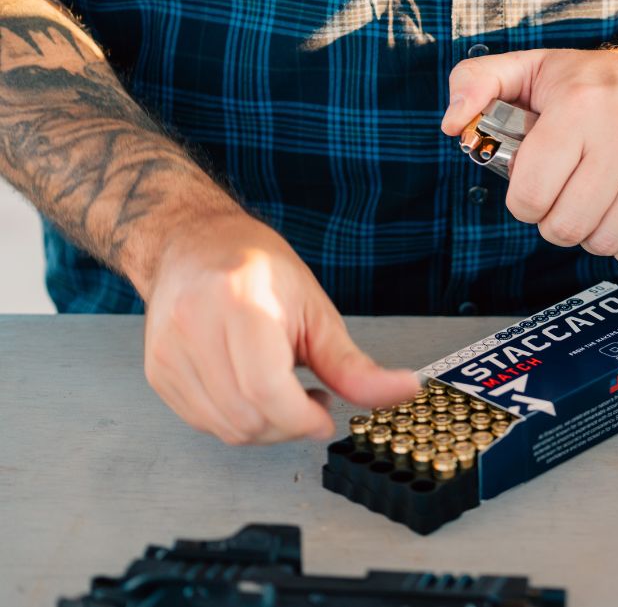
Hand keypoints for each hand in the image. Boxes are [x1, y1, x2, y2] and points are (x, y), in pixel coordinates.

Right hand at [142, 214, 419, 444]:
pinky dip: (237, 420)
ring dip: (265, 427)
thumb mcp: (316, 312)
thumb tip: (404, 390)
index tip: (325, 416)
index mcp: (238, 303)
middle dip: (289, 426)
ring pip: (224, 428)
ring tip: (284, 394)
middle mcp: (195, 327)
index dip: (301, 419)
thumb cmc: (256, 269)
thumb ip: (355, 366)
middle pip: (246, 417)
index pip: (265, 390)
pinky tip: (253, 394)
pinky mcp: (158, 372)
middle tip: (312, 402)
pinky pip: (204, 422)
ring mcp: (169, 352)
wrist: (194, 244)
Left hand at [441, 43, 617, 265]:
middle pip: (567, 227)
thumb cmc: (599, 83)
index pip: (531, 195)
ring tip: (595, 206)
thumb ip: (477, 82)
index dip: (524, 203)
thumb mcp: (534, 68)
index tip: (534, 190)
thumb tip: (454, 124)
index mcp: (579, 107)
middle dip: (555, 223)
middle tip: (564, 201)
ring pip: (605, 242)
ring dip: (591, 235)